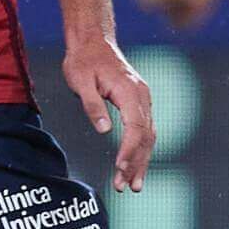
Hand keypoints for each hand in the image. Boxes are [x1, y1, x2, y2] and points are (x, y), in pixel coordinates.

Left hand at [62, 37, 155, 191]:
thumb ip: (92, 105)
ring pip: (148, 136)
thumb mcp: (80, 80)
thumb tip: (105, 130)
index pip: (135, 127)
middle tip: (126, 188)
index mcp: (129, 91)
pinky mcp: (138, 103)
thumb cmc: (83, 60)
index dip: (129, 150)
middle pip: (146, 136)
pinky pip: (144, 130)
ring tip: (131, 185)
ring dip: (141, 161)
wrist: (92, 40)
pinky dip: (140, 150)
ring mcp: (143, 99)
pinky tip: (134, 166)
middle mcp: (141, 96)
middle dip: (137, 163)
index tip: (120, 168)